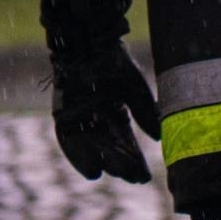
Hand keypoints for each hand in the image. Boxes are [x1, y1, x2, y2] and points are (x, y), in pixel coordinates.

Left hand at [50, 43, 160, 183]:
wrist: (89, 42)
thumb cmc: (113, 61)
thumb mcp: (135, 88)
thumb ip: (145, 111)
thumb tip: (158, 137)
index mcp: (115, 111)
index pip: (126, 141)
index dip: (135, 160)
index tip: (144, 176)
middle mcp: (96, 118)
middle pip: (109, 148)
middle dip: (121, 164)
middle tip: (133, 177)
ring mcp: (79, 118)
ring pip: (91, 147)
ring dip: (103, 162)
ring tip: (116, 177)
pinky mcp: (62, 115)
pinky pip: (69, 142)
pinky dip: (80, 158)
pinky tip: (93, 171)